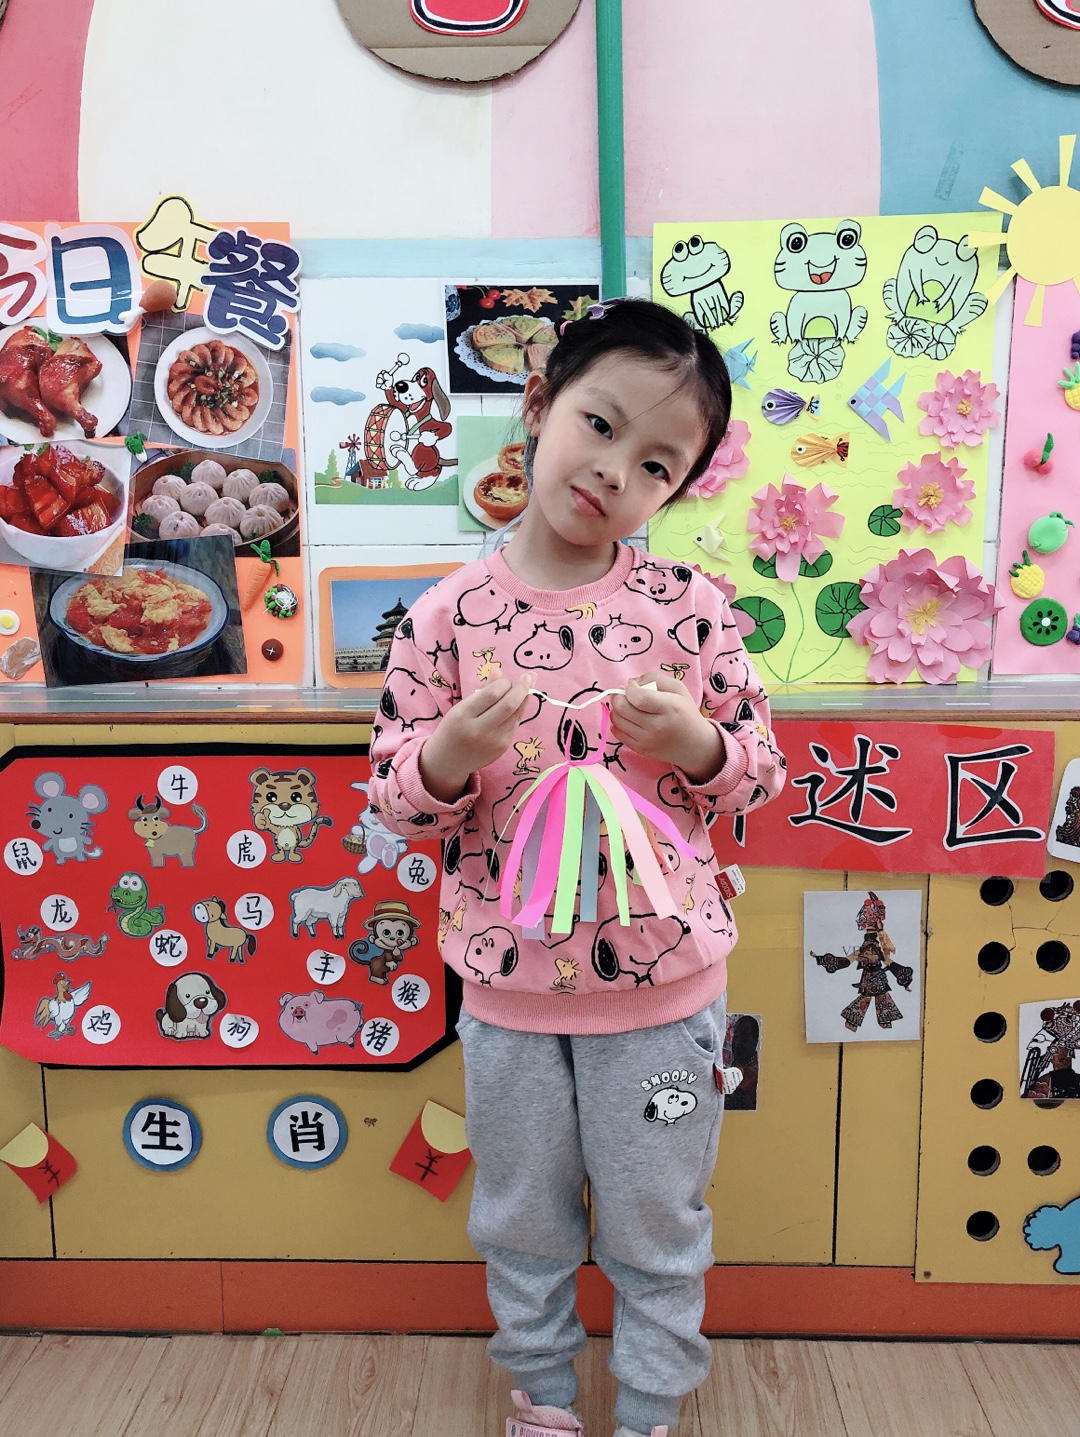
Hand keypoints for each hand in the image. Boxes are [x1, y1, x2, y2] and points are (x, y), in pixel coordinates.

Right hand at [419, 677, 532, 802]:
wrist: (448, 761)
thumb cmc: (454, 728)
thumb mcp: (462, 707)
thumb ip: (482, 690)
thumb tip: (499, 670)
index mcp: (463, 715)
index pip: (492, 694)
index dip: (504, 683)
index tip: (505, 678)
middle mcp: (479, 730)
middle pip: (508, 705)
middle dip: (522, 688)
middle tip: (529, 676)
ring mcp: (493, 741)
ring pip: (516, 715)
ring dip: (524, 699)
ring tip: (528, 686)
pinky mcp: (502, 748)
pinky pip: (514, 725)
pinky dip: (518, 712)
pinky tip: (519, 703)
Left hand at [609, 672, 723, 783]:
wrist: (695, 745)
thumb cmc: (685, 712)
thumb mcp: (679, 689)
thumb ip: (655, 678)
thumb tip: (631, 682)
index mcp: (670, 708)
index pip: (638, 697)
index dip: (630, 688)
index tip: (633, 685)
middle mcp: (657, 726)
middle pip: (623, 708)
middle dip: (618, 697)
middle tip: (624, 694)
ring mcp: (648, 740)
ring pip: (617, 720)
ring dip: (616, 709)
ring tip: (627, 705)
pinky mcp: (641, 750)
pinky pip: (618, 733)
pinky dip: (618, 723)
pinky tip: (628, 718)